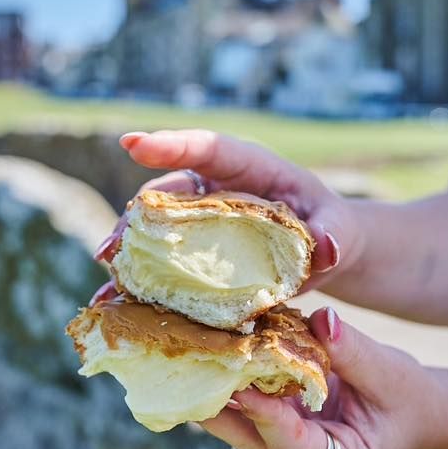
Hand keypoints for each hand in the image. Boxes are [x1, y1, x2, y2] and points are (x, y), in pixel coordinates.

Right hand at [93, 129, 360, 281]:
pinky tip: (115, 305)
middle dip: (136, 220)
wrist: (324, 254)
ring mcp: (201, 222)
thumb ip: (333, 233)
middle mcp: (215, 189)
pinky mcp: (197, 255)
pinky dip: (139, 285)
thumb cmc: (332, 229)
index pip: (207, 148)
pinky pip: (162, 265)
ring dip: (128, 255)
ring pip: (156, 230)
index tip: (132, 144)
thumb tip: (325, 246)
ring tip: (107, 280)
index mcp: (249, 168)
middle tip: (111, 247)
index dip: (170, 145)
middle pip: (168, 196)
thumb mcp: (340, 229)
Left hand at [202, 307, 441, 448]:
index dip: (267, 419)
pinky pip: (242, 409)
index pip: (295, 448)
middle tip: (194, 367)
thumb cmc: (406, 397)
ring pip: (238, 427)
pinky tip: (205, 350)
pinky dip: (226, 381)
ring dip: (216, 391)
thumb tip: (322, 319)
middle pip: (253, 442)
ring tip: (191, 353)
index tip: (242, 390)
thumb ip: (354, 351)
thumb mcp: (391, 372)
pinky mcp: (270, 431)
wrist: (410, 410)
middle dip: (223, 407)